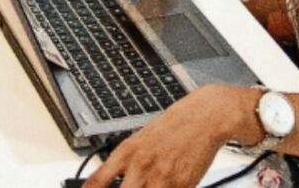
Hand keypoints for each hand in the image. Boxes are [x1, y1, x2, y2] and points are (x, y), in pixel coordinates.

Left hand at [84, 85, 253, 187]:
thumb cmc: (169, 128)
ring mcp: (162, 177)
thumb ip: (124, 163)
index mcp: (125, 152)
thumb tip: (111, 181)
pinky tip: (165, 187)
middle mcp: (141, 166)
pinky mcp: (183, 185)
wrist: (201, 117)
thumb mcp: (138, 140)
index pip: (98, 179)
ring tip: (148, 187)